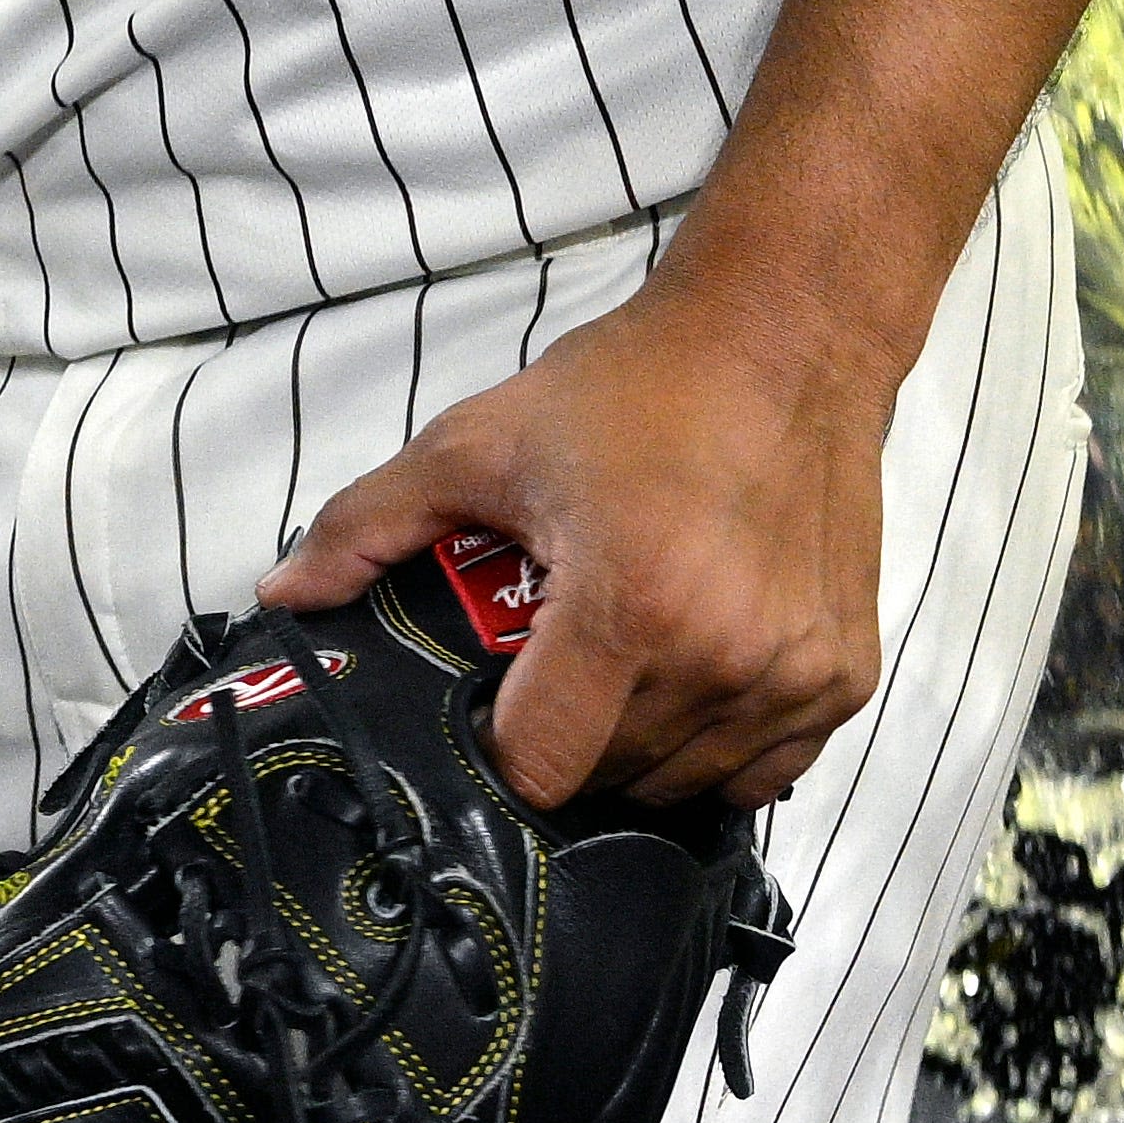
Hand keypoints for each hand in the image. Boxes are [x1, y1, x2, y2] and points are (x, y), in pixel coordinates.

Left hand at [265, 273, 891, 813]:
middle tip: (550, 661)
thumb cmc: (635, 387)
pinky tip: (690, 675)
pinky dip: (717, 746)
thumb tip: (280, 596)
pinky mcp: (843, 677)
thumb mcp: (478, 441)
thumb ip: (367, 525)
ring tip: (619, 659)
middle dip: (564, 738)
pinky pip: (763, 771)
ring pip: (684, 784)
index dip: (496, 749)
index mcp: (630, 603)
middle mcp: (722, 656)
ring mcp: (793, 675)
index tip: (486, 703)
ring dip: (639, 748)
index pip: (541, 766)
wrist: (787, 338)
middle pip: (609, 779)